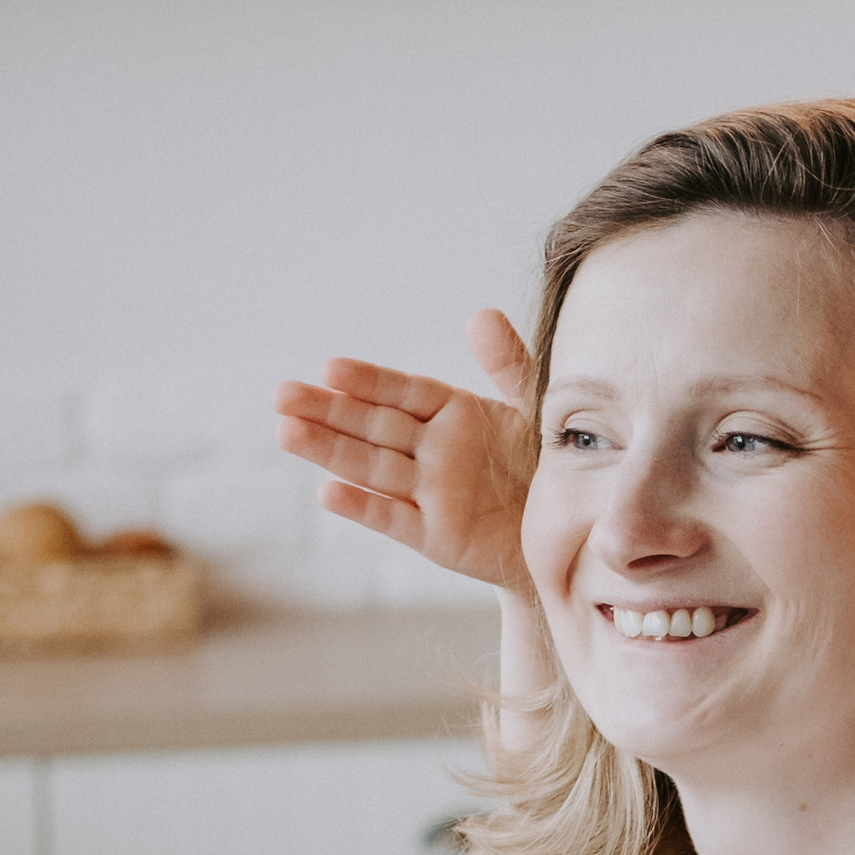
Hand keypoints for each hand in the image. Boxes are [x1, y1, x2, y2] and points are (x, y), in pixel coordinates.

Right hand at [274, 308, 537, 595]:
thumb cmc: (552, 467)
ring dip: (329, 450)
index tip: (331, 368)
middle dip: (328, 411)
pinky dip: (362, 506)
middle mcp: (433, 451)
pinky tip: (327, 491)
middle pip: (373, 426)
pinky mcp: (435, 536)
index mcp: (454, 414)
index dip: (369, 381)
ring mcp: (430, 493)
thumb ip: (509, 365)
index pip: (404, 392)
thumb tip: (479, 316)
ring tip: (286, 431)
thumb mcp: (539, 407)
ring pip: (372, 467)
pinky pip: (394, 518)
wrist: (571, 538)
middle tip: (282, 394)